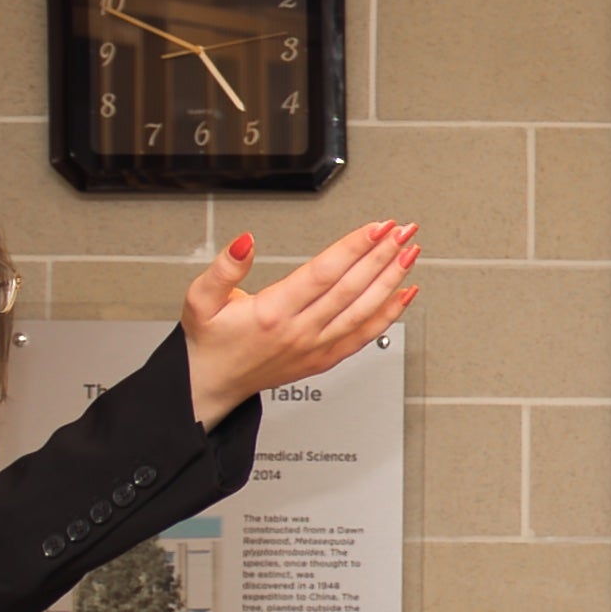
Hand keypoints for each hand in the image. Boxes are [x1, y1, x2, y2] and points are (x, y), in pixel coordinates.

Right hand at [184, 221, 417, 424]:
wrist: (213, 383)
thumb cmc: (209, 340)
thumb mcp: (200, 298)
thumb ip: (223, 268)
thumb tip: (245, 242)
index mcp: (272, 313)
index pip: (324, 273)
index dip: (354, 248)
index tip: (377, 228)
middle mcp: (299, 331)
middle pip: (351, 288)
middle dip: (381, 256)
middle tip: (404, 230)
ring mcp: (316, 347)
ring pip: (364, 310)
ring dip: (392, 280)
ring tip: (410, 253)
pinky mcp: (325, 359)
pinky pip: (365, 336)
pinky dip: (390, 314)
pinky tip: (406, 294)